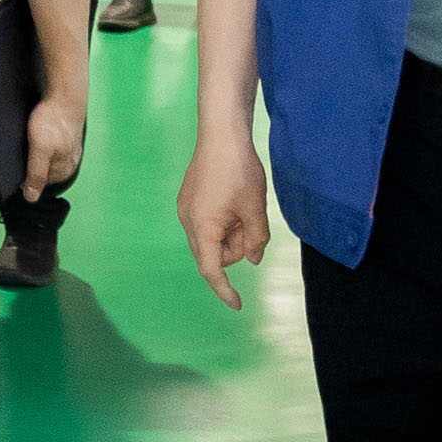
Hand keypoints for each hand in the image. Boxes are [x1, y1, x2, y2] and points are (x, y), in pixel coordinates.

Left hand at [23, 89, 85, 200]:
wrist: (65, 94)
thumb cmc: (53, 120)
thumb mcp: (40, 149)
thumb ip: (36, 174)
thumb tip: (31, 198)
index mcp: (64, 171)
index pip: (37, 183)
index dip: (23, 174)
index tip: (14, 161)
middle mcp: (68, 163)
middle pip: (41, 170)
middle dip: (28, 162)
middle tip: (20, 147)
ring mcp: (68, 150)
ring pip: (43, 157)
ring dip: (33, 150)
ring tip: (27, 138)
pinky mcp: (65, 137)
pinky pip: (48, 145)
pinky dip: (40, 141)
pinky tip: (36, 132)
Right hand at [180, 121, 269, 310]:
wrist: (221, 136)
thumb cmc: (239, 173)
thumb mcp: (255, 210)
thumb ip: (256, 240)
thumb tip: (253, 259)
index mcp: (203, 228)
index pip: (212, 270)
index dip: (225, 290)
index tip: (237, 305)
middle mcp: (188, 221)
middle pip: (212, 254)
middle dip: (235, 251)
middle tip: (254, 229)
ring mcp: (186, 208)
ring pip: (210, 238)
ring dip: (230, 235)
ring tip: (246, 211)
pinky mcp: (189, 198)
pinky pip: (206, 223)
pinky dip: (223, 224)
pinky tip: (235, 204)